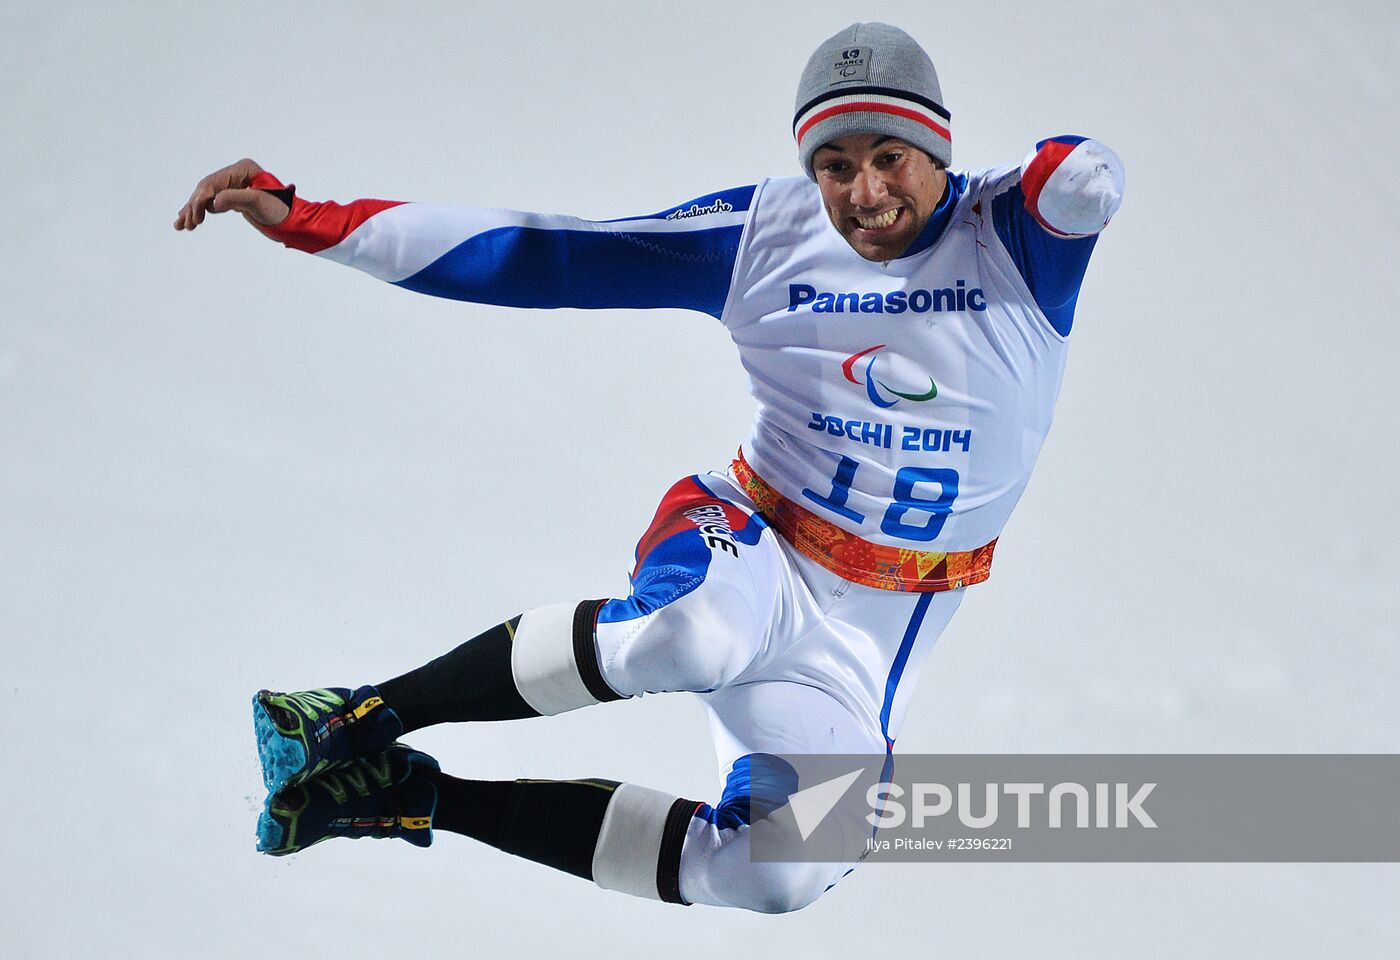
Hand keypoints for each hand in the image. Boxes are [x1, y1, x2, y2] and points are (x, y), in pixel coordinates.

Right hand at [172, 158, 290, 231]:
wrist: (294, 222)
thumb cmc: (281, 211)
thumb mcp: (259, 204)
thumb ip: (236, 199)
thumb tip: (213, 203)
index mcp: (242, 169)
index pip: (213, 183)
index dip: (201, 199)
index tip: (195, 217)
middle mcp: (236, 174)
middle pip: (206, 189)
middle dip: (194, 206)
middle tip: (187, 224)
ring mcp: (234, 185)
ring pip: (206, 196)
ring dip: (192, 210)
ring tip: (181, 225)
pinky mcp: (234, 197)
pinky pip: (212, 202)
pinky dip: (200, 212)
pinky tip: (187, 221)